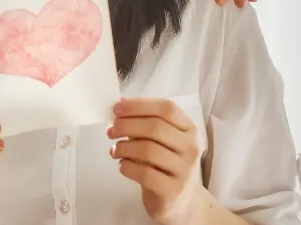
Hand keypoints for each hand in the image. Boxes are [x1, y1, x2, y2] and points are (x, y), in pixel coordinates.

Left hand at [108, 98, 202, 224]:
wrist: (179, 200)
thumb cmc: (163, 162)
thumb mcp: (156, 139)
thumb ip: (141, 119)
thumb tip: (120, 102)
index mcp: (187, 128)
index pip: (166, 108)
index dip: (138, 105)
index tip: (115, 109)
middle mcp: (190, 147)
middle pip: (155, 127)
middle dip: (125, 126)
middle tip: (110, 131)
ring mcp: (184, 170)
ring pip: (148, 150)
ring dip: (123, 147)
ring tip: (114, 150)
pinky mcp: (173, 190)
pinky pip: (145, 173)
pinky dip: (127, 167)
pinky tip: (122, 166)